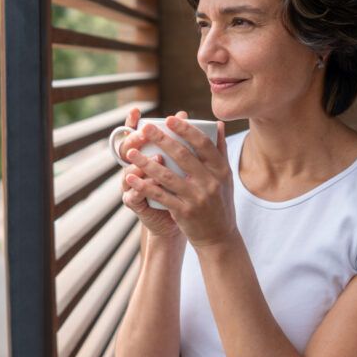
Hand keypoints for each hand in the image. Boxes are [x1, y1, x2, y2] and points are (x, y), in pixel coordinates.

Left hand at [124, 115, 236, 247]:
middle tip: (145, 129)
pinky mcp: (184, 212)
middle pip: (183, 156)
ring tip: (131, 152)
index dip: (186, 130)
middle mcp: (210, 182)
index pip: (203, 144)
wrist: (219, 237)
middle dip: (162, 140)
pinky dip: (144, 186)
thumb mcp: (226, 177)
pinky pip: (160, 196)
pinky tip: (130, 178)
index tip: (170, 118)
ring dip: (146, 163)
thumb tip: (218, 124)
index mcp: (221, 170)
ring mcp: (196, 198)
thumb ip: (220, 150)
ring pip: (167, 175)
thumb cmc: (220, 203)